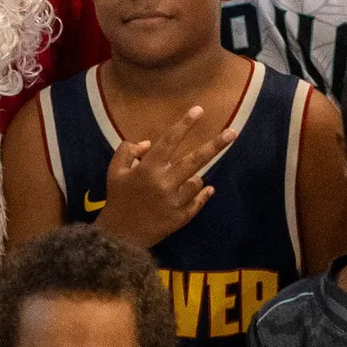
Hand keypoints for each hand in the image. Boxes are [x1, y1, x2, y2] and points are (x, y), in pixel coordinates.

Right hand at [96, 106, 234, 247]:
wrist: (120, 236)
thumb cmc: (118, 198)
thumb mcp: (114, 171)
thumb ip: (128, 151)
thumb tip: (149, 143)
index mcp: (147, 169)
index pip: (169, 141)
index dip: (184, 124)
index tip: (199, 110)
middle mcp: (164, 183)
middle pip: (194, 160)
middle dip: (215, 145)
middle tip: (232, 133)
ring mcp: (175, 202)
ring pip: (197, 181)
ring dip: (193, 177)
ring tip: (181, 182)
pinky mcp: (181, 217)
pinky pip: (198, 201)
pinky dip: (203, 194)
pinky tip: (206, 189)